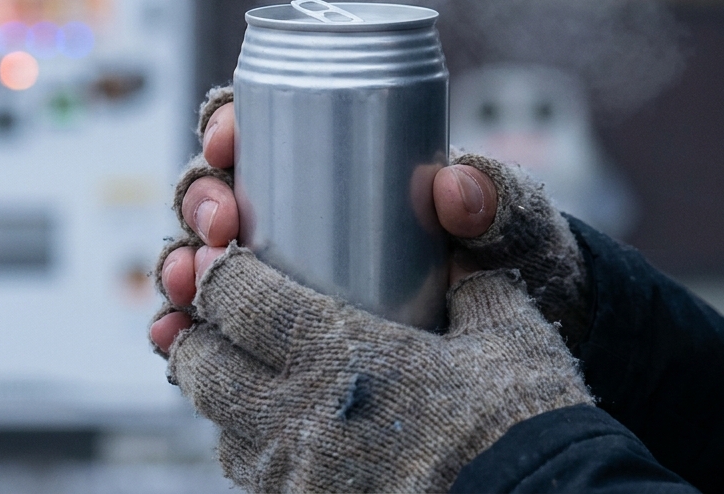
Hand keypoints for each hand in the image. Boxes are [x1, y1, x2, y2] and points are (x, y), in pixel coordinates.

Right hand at [152, 88, 590, 352]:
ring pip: (202, 254)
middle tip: (218, 228)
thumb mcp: (510, 220)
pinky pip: (211, 323)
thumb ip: (496, 197)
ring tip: (184, 289)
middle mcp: (293, 208)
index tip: (228, 141)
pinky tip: (171, 339)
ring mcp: (277, 270)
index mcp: (336, 157)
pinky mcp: (270, 328)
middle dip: (199, 200)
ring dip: (180, 263)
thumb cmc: (505, 257)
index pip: (261, 122)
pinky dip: (182, 327)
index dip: (226, 123)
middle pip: (218, 187)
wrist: (518, 339)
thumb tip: (455, 187)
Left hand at [166, 247, 590, 491]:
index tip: (223, 259)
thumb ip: (474, 284)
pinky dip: (260, 457)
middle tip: (211, 320)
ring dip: (225, 402)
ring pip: (226, 435)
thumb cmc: (525, 422)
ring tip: (247, 382)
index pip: (238, 300)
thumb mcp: (509, 332)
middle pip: (204, 369)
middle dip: (198, 337)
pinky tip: (289, 442)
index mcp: (338, 355)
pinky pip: (260, 484)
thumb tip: (460, 252)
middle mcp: (300, 420)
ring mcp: (299, 481)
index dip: (219, 273)